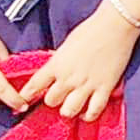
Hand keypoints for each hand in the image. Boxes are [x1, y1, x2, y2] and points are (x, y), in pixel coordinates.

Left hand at [30, 5, 139, 122]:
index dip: (26, 95)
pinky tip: (87, 112)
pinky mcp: (104, 88)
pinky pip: (93, 111)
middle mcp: (68, 78)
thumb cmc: (90, 30)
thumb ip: (59, 62)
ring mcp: (86, 85)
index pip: (34, 86)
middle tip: (59, 95)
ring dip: (68, 109)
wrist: (115, 25)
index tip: (24, 99)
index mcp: (56, 65)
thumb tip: (55, 72)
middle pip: (51, 101)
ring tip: (72, 105)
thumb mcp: (66, 45)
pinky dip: (89, 115)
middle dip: (53, 99)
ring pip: (69, 111)